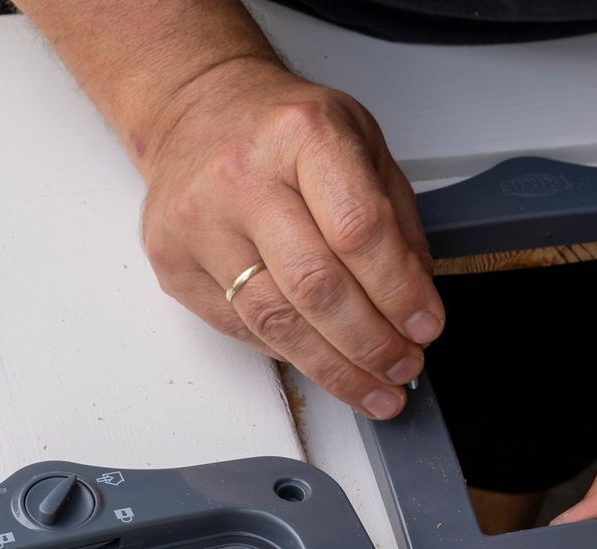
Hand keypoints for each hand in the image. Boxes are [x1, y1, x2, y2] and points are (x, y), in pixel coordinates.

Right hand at [136, 56, 443, 418]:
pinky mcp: (173, 262)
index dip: (397, 292)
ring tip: (371, 387)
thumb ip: (394, 217)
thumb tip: (414, 303)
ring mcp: (199, 223)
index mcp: (301, 134)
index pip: (358, 231)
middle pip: (315, 287)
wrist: (194, 113)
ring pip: (274, 320)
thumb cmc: (280, 129)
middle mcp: (242, 177)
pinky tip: (319, 361)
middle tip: (401, 368)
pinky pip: (240, 328)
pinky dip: (288, 353)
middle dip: (369, 343)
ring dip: (332, 367)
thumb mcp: (358, 141)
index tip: (423, 327)